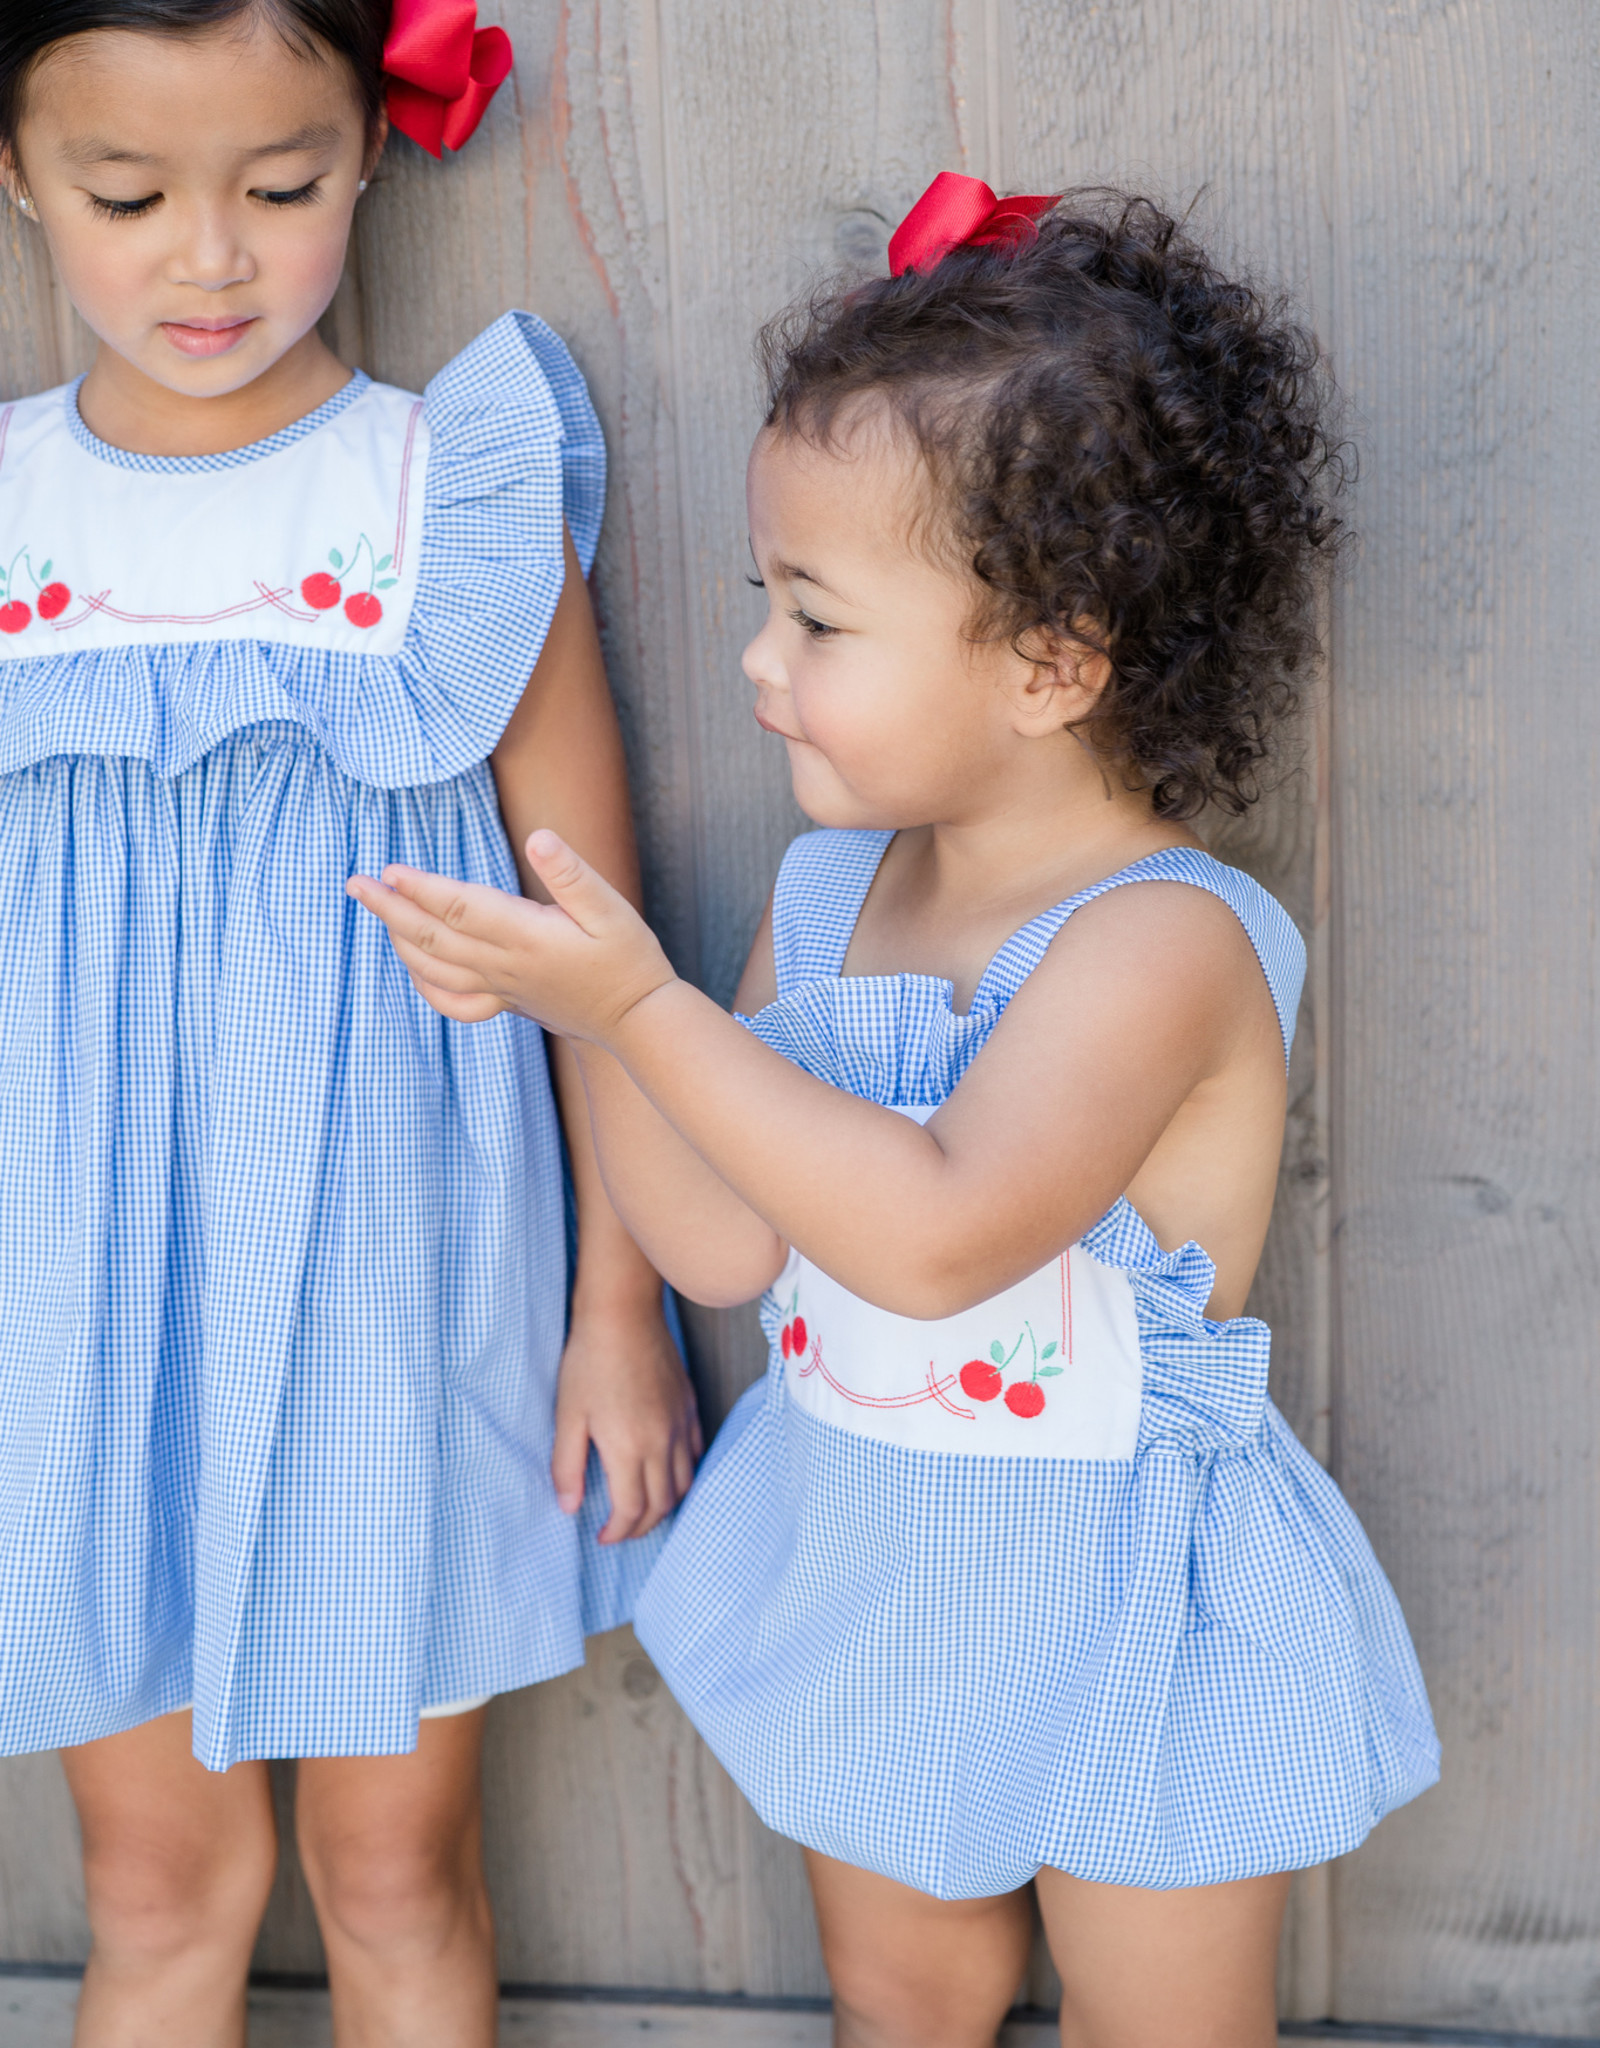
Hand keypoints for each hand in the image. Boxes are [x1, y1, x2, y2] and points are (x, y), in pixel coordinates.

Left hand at [346, 831, 675, 1041]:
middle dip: (391, 909)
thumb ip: (573, 874)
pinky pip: (454, 1001)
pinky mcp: (507, 1004)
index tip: (389, 869)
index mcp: (528, 937)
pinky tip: (413, 964)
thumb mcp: (613, 909)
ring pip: (436, 968)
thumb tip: (539, 837)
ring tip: (375, 911)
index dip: (422, 889)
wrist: (639, 1021)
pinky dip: (425, 983)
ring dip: (399, 939)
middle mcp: (507, 966)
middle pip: (434, 938)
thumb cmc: (629, 959)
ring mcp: (503, 989)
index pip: (461, 909)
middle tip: (355, 884)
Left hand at [553, 1295, 703, 1541]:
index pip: (632, 1510)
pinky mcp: (687, 1405)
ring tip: (644, 1508)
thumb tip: (570, 1507)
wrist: (623, 1314)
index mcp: (629, 1448)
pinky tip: (667, 1472)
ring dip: (666, 1505)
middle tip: (621, 1530)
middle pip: (662, 1504)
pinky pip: (695, 1452)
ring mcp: (680, 1423)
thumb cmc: (589, 1362)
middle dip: (641, 1526)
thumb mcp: (567, 1416)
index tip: (602, 1536)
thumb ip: (568, 1466)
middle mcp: (661, 1442)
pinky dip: (684, 1474)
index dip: (618, 1532)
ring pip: (684, 1482)